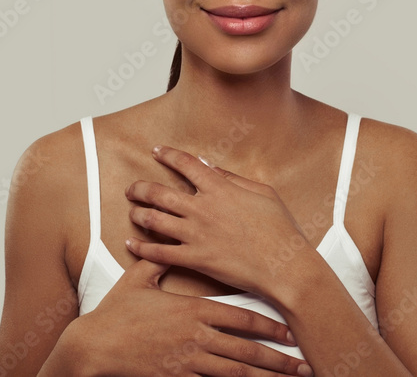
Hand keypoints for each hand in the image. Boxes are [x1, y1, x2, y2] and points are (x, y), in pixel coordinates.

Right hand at [50, 256, 310, 376]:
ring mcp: (188, 361)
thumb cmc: (117, 313)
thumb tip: (163, 232)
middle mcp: (196, 337)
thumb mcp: (139, 279)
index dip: (269, 326)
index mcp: (193, 311)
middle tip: (303, 364)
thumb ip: (158, 257)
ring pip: (235, 372)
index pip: (240, 319)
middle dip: (277, 358)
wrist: (95, 347)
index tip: (290, 331)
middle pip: (246, 350)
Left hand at [124, 146, 311, 298]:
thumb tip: (210, 167)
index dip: (168, 155)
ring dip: (138, 214)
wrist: (284, 265)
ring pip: (154, 220)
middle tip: (132, 188)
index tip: (157, 151)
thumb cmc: (280, 230)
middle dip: (140, 187)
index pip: (186, 164)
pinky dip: (141, 248)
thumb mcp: (263, 192)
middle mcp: (203, 208)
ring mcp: (196, 234)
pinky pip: (159, 253)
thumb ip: (233, 178)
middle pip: (159, 192)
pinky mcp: (194, 259)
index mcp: (220, 189)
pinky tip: (131, 244)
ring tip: (132, 212)